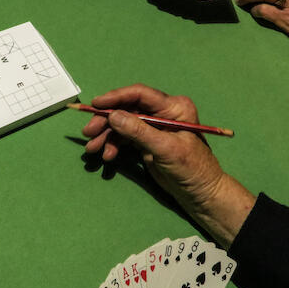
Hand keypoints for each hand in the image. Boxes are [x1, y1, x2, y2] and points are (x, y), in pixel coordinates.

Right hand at [82, 85, 254, 245]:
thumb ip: (139, 131)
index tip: (96, 104)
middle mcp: (163, 113)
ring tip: (93, 149)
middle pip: (127, 109)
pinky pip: (125, 137)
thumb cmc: (191, 168)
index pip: (140, 95)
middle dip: (106, 121)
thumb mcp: (165, 148)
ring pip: (122, 124)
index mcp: (173, 107)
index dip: (116, 97)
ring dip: (106, 136)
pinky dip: (114, 145)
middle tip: (88, 132)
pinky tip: (107, 156)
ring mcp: (153, 127)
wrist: (199, 192)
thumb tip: (113, 116)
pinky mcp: (147, 141)